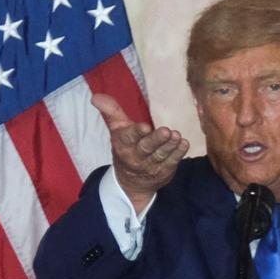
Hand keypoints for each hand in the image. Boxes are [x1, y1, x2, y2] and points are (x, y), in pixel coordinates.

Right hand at [93, 93, 186, 208]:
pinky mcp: (164, 171)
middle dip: (156, 139)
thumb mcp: (117, 129)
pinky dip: (178, 153)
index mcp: (123, 144)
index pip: (129, 137)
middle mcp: (136, 156)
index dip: (137, 132)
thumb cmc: (126, 147)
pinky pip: (172, 162)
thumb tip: (96, 96)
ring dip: (170, 146)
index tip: (145, 127)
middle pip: (147, 148)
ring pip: (161, 155)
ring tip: (177, 136)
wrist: (131, 182)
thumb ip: (111, 111)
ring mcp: (151, 166)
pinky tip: (183, 144)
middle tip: (167, 131)